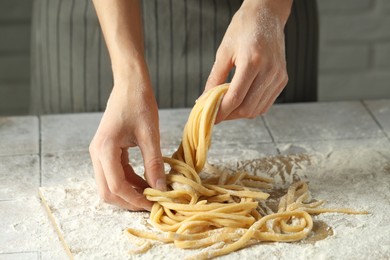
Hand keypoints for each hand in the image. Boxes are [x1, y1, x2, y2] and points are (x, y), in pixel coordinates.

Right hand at [89, 68, 165, 210]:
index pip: (116, 186)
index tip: (153, 204)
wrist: (129, 85)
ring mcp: (99, 153)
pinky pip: (114, 174)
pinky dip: (128, 182)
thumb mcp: (150, 135)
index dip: (135, 199)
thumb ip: (154, 163)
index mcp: (105, 149)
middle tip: (151, 203)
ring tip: (151, 193)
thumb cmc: (139, 104)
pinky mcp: (105, 151)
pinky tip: (145, 181)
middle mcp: (97, 154)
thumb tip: (160, 188)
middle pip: (107, 191)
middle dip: (128, 201)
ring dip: (129, 192)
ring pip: (109, 184)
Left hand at [204, 0, 291, 122]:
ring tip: (227, 106)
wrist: (267, 15)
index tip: (211, 118)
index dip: (221, 112)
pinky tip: (241, 101)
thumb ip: (215, 79)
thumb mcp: (223, 52)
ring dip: (240, 113)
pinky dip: (252, 108)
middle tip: (217, 113)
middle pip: (247, 108)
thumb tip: (204, 100)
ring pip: (257, 110)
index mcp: (252, 61)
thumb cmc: (243, 29)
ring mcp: (278, 76)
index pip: (235, 98)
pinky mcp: (282, 80)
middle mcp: (269, 71)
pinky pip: (266, 104)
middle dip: (229, 115)